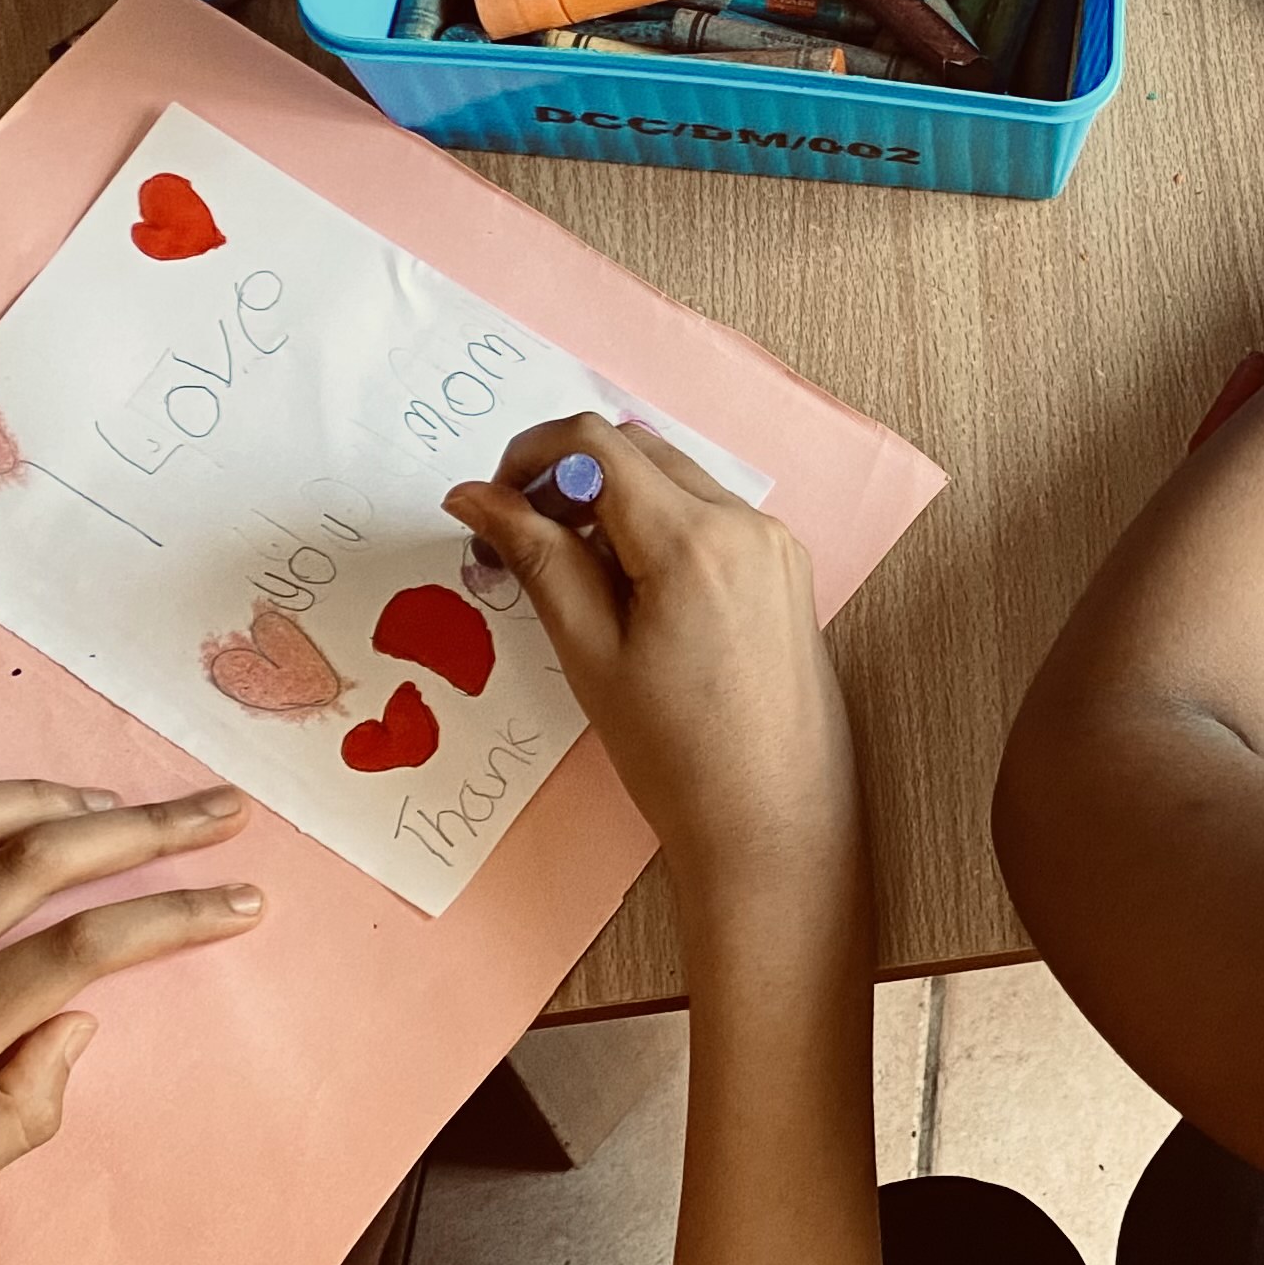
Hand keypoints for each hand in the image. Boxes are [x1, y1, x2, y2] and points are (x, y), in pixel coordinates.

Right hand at [445, 416, 858, 919]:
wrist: (774, 822)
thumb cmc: (676, 755)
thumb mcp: (589, 651)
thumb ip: (536, 557)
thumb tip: (476, 495)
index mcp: (693, 538)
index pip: (597, 442)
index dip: (530, 456)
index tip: (494, 503)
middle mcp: (746, 522)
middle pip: (638, 448)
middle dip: (569, 476)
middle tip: (521, 541)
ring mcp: (775, 542)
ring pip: (675, 477)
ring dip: (613, 500)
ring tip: (572, 576)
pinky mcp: (787, 568)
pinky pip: (710, 514)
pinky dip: (658, 525)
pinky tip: (629, 591)